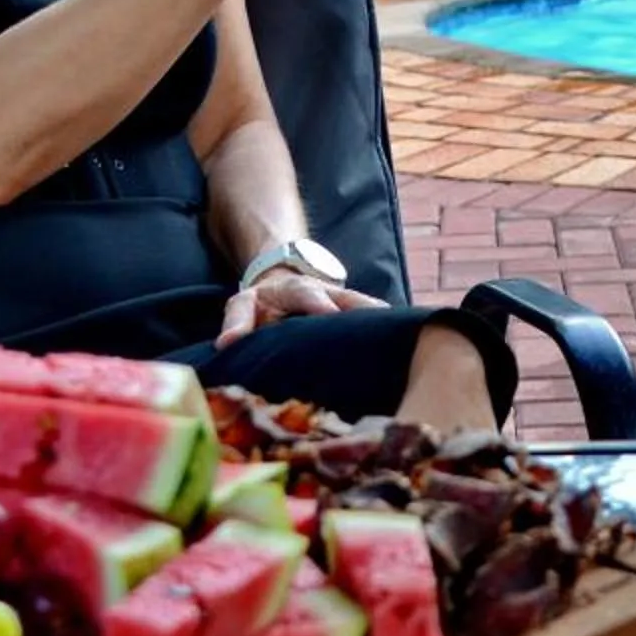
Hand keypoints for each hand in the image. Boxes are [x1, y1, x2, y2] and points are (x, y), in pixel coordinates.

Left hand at [216, 269, 392, 347]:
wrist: (284, 283)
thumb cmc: (263, 302)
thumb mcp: (243, 304)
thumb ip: (237, 322)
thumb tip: (227, 345)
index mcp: (299, 289)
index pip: (308, 294)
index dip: (318, 302)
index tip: (328, 312)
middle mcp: (330, 294)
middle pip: (353, 300)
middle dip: (368, 312)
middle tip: (384, 328)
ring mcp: (348, 305)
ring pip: (371, 311)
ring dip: (387, 325)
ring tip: (409, 339)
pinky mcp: (359, 319)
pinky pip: (378, 327)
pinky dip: (392, 336)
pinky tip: (409, 353)